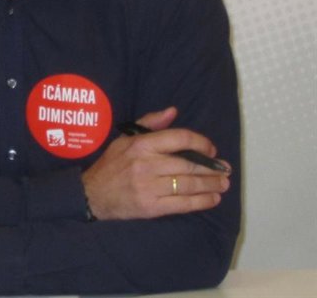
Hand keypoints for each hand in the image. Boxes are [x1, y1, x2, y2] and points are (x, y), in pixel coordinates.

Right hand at [83, 107, 231, 220]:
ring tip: (223, 184)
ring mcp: (149, 187)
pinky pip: (183, 204)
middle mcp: (146, 165)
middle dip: (212, 168)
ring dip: (211, 185)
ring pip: (189, 184)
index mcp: (140, 145)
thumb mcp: (124, 139)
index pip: (179, 138)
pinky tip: (212, 199)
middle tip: (225, 169)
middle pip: (188, 164)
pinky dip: (202, 202)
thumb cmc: (111, 164)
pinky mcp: (151, 207)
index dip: (201, 143)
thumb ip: (149, 124)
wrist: (92, 194)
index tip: (211, 149)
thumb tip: (173, 111)